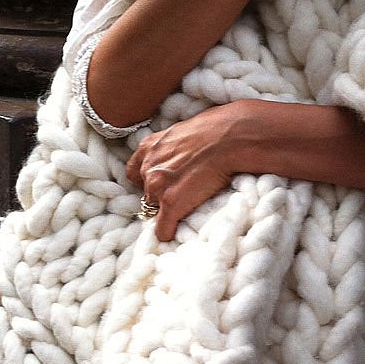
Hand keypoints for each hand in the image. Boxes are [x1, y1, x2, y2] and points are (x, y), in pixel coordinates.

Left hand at [125, 102, 256, 241]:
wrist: (229, 138)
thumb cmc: (215, 130)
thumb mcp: (183, 131)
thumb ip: (173, 146)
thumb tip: (182, 155)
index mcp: (149, 148)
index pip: (135, 172)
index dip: (149, 181)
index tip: (163, 185)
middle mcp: (148, 168)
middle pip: (146, 194)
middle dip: (161, 197)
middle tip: (182, 197)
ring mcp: (158, 187)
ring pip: (153, 211)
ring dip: (167, 212)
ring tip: (187, 210)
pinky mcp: (171, 203)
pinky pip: (162, 229)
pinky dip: (169, 233)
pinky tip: (178, 232)